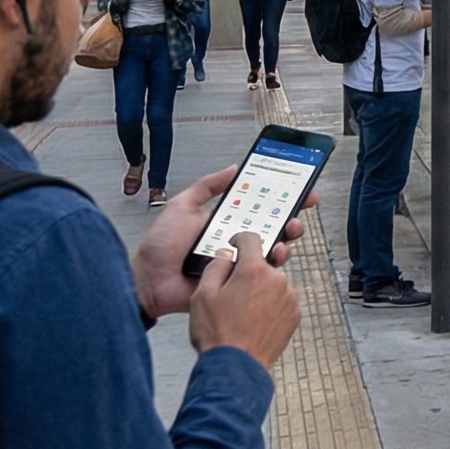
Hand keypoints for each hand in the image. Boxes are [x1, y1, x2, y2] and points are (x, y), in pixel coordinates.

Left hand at [131, 165, 312, 322]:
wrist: (149, 281)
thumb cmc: (161, 246)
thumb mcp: (182, 206)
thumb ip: (207, 186)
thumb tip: (233, 167)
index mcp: (226, 221)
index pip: (260, 206)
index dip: (281, 196)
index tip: (300, 187)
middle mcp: (236, 240)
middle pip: (273, 225)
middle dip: (292, 215)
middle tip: (300, 208)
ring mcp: (239, 261)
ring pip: (274, 247)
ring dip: (287, 236)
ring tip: (289, 230)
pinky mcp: (239, 281)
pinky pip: (262, 271)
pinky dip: (274, 261)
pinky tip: (275, 253)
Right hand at [188, 235, 301, 369]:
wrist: (236, 367)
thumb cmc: (217, 334)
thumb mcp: (202, 296)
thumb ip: (215, 267)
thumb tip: (225, 254)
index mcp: (253, 270)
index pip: (251, 239)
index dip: (240, 239)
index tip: (235, 245)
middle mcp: (277, 279)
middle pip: (262, 264)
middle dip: (248, 272)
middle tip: (232, 291)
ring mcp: (289, 297)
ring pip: (272, 283)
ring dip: (260, 290)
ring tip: (241, 312)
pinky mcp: (295, 314)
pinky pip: (281, 301)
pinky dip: (270, 305)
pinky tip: (253, 321)